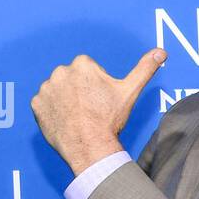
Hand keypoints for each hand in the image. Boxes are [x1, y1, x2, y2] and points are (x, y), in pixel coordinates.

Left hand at [31, 48, 166, 174]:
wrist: (90, 146)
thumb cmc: (109, 119)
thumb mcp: (129, 92)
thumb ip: (144, 69)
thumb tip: (161, 52)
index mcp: (82, 64)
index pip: (89, 70)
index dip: (97, 86)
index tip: (101, 100)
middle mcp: (60, 71)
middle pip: (72, 79)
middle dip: (80, 91)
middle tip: (91, 110)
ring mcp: (46, 88)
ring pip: (58, 91)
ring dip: (65, 100)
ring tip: (78, 117)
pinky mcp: (36, 104)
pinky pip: (44, 104)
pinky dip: (53, 111)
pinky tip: (65, 121)